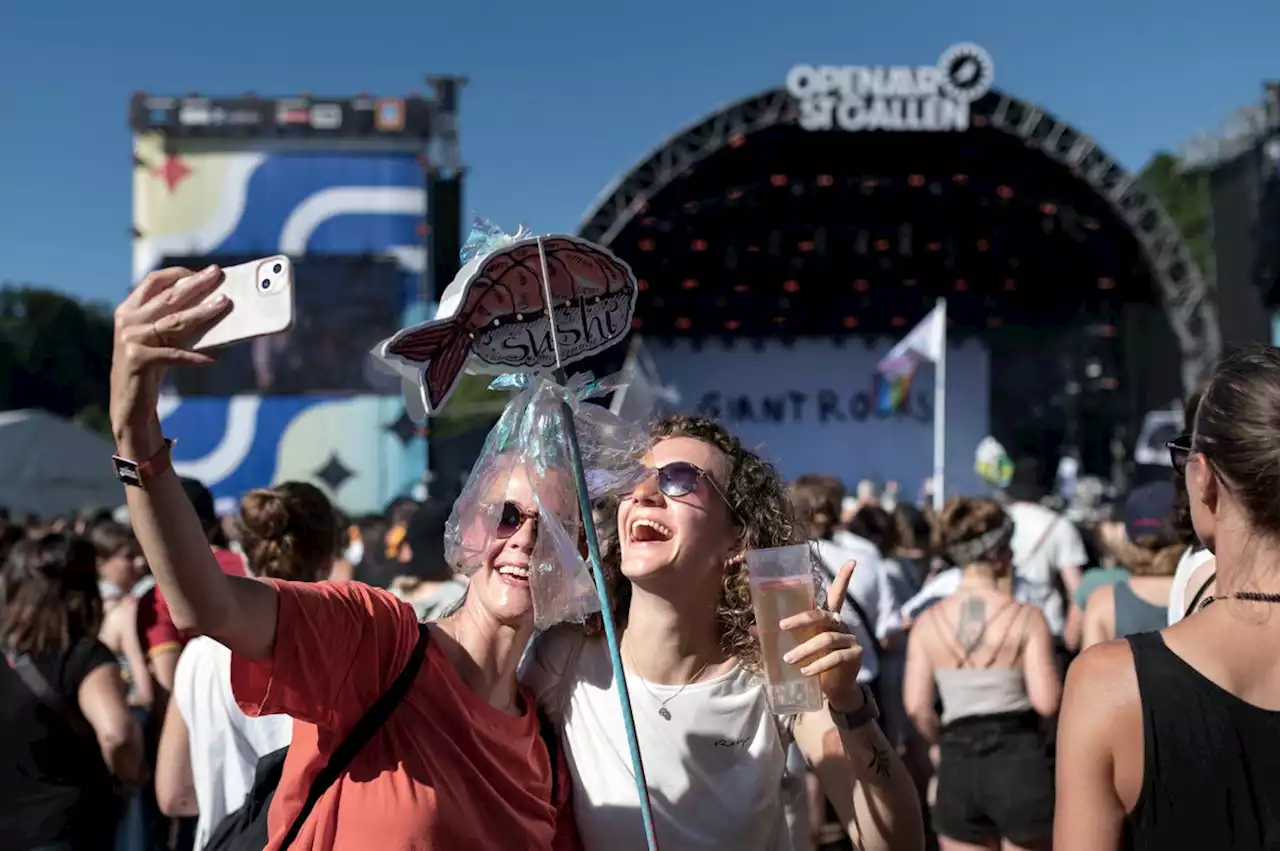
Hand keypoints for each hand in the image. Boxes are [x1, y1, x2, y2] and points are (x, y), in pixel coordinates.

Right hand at [109, 266, 230, 451]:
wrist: (129, 405)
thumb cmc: (151, 369)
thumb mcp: (162, 340)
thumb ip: (176, 322)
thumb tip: (214, 304)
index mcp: (129, 309)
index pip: (154, 281)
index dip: (180, 273)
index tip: (205, 272)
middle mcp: (127, 320)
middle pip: (168, 296)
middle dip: (196, 284)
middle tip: (217, 274)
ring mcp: (130, 339)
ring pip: (174, 321)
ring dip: (202, 313)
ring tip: (224, 304)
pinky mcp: (138, 360)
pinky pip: (174, 355)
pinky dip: (195, 357)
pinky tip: (213, 359)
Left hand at [781, 559, 864, 711]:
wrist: (834, 690)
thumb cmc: (814, 662)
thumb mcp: (797, 647)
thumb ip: (778, 637)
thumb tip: (750, 628)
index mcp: (828, 618)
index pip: (837, 594)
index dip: (845, 577)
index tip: (853, 560)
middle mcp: (841, 624)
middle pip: (821, 614)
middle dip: (800, 619)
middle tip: (782, 627)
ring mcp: (850, 639)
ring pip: (826, 638)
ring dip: (805, 649)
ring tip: (788, 660)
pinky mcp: (854, 655)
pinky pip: (835, 657)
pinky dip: (818, 664)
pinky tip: (806, 672)